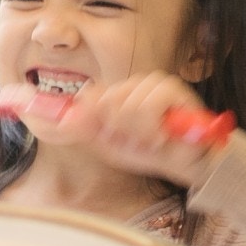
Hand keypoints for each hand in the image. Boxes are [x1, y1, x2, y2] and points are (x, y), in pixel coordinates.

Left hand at [65, 72, 220, 187]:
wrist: (183, 163)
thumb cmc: (147, 151)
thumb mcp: (108, 145)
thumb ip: (84, 130)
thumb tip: (62, 118)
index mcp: (116, 93)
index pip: (89, 95)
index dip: (93, 119)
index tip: (111, 136)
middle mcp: (132, 84)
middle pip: (105, 102)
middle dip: (120, 130)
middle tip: (137, 139)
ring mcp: (152, 82)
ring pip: (125, 106)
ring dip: (138, 133)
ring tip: (152, 138)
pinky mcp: (171, 88)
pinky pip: (145, 107)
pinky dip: (151, 129)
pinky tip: (162, 135)